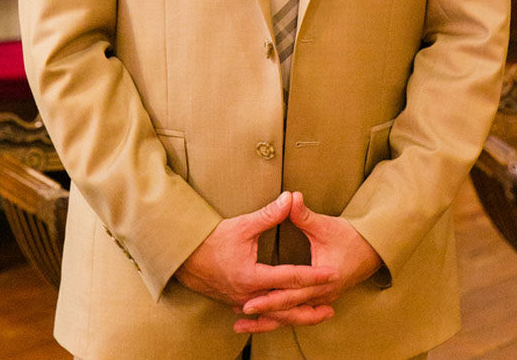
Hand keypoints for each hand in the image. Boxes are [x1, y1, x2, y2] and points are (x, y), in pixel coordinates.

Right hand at [174, 191, 337, 322]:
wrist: (184, 257)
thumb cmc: (212, 240)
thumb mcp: (242, 225)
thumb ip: (269, 214)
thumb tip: (290, 198)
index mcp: (252, 276)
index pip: (290, 277)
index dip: (313, 276)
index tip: (331, 273)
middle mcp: (249, 295)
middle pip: (285, 308)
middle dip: (309, 309)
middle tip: (330, 308)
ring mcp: (242, 302)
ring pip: (274, 316)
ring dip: (296, 317)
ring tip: (316, 316)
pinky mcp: (237, 303)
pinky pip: (261, 316)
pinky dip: (277, 318)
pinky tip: (285, 318)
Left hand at [234, 191, 381, 332]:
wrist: (372, 249)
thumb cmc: (350, 236)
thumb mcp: (325, 225)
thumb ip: (304, 214)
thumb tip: (290, 196)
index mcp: (323, 280)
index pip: (291, 294)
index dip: (268, 299)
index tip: (248, 302)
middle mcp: (322, 295)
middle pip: (289, 309)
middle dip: (264, 313)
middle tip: (241, 314)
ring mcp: (322, 299)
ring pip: (293, 316)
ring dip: (270, 321)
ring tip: (245, 325)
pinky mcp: (321, 299)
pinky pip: (299, 313)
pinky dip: (282, 318)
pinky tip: (266, 319)